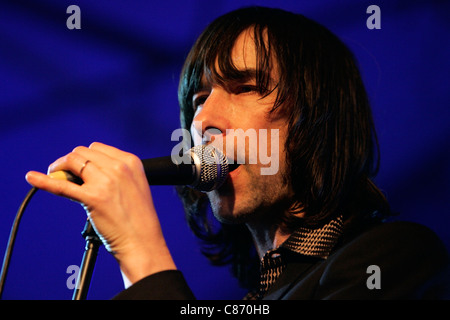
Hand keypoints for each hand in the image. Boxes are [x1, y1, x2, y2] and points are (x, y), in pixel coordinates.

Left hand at [25, 142, 175, 284]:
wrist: (143, 242)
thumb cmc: (138, 218)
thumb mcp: (134, 185)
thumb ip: (115, 173)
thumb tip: (81, 169)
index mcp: (131, 162)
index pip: (97, 148)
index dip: (84, 157)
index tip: (79, 168)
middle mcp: (119, 168)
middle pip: (83, 152)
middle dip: (70, 161)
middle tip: (65, 174)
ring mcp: (106, 182)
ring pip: (73, 161)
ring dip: (60, 167)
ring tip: (56, 177)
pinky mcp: (93, 198)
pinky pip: (62, 185)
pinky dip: (44, 181)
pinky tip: (33, 177)